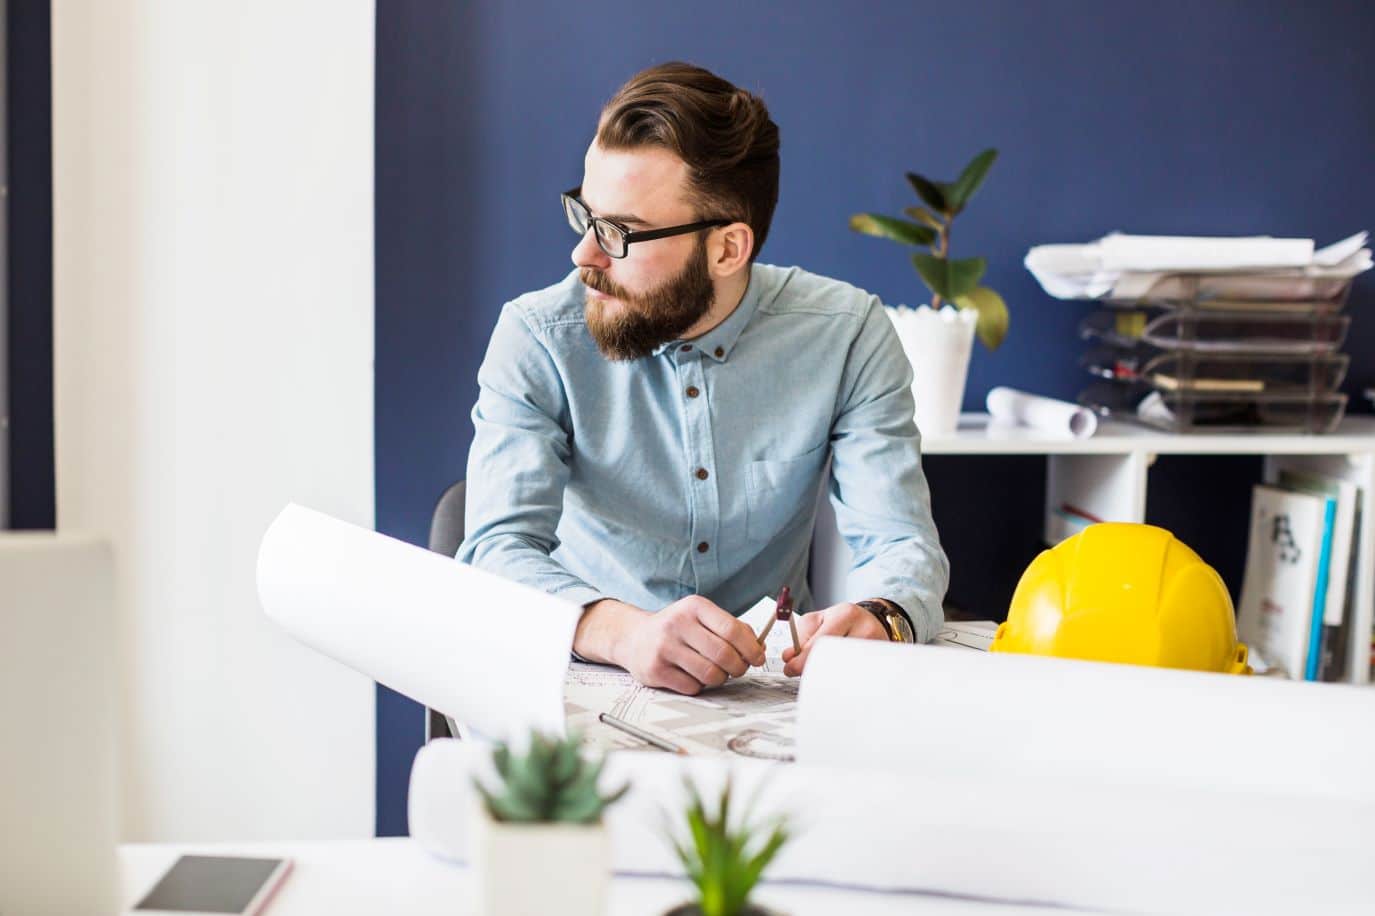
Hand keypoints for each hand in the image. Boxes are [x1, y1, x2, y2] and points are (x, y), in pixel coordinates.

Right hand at [618, 595, 766, 694]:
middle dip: (738, 667)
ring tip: (715, 672)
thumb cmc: (676, 628)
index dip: (751, 648)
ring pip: (710, 674)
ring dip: (720, 678)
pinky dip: (699, 686)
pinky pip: (692, 687)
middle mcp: (677, 624)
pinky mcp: (655, 670)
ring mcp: (664, 648)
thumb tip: (759, 648)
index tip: (758, 657)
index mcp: (694, 607)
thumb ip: (730, 628)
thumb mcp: (701, 617)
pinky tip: (692, 676)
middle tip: (738, 669)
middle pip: (724, 654)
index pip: (732, 629)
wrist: (633, 637)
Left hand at [781, 602, 888, 676]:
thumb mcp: (818, 620)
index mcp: (846, 615)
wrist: (871, 621)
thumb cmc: (842, 621)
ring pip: (847, 672)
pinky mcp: (881, 662)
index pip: (821, 642)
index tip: (791, 669)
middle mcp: (865, 629)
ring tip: (824, 671)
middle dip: (816, 670)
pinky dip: (845, 680)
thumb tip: (789, 657)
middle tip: (806, 673)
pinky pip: (859, 678)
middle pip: (835, 659)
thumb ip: (800, 636)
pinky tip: (840, 676)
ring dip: (830, 676)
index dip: (802, 660)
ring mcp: (877, 647)